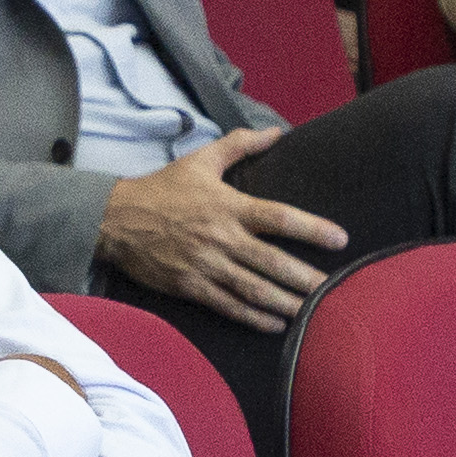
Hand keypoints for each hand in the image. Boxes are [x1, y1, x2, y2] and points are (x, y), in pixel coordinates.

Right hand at [94, 127, 349, 329]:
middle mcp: (220, 238)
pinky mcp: (189, 286)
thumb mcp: (200, 160)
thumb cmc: (161, 189)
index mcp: (228, 206)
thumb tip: (276, 132)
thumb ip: (240, 145)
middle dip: (306, 277)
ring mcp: (205, 265)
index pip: (279, 218)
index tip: (340, 239)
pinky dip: (254, 317)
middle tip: (334, 289)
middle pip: (272, 262)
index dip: (312, 229)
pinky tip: (275, 324)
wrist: (115, 219)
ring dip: (286, 303)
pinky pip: (228, 306)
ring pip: (254, 289)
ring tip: (313, 311)